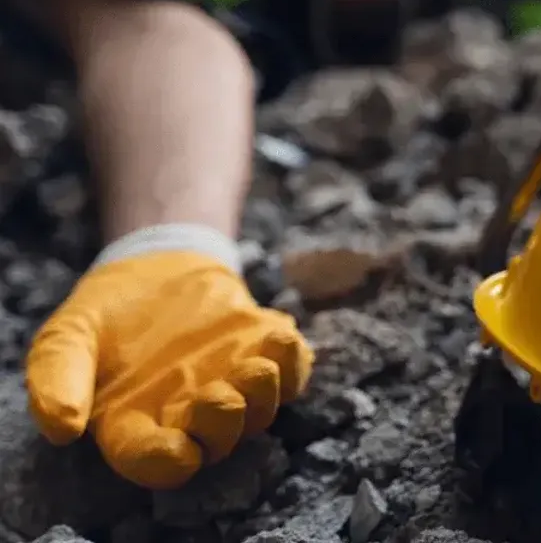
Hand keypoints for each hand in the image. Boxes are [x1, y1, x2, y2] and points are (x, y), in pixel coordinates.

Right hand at [25, 251, 313, 488]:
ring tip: (256, 368)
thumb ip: (57, 379)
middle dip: (222, 426)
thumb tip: (62, 428)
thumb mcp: (66, 338)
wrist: (154, 269)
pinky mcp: (261, 357)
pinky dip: (293, 361)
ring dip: (263, 395)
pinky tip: (281, 338)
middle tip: (220, 397)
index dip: (166, 461)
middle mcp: (188, 416)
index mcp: (135, 424)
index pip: (152, 458)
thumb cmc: (105, 315)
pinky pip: (291, 373)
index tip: (177, 449)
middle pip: (215, 442)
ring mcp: (231, 387)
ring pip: (258, 412)